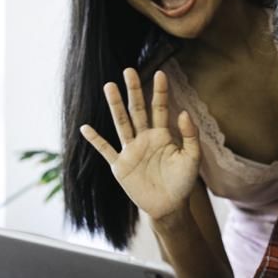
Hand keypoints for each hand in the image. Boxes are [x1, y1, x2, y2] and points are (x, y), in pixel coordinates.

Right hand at [79, 68, 200, 221]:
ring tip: (109, 86)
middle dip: (134, 90)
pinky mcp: (120, 165)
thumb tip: (183, 112)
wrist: (169, 207)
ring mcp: (130, 150)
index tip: (161, 73)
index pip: (160, 108)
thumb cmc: (182, 182)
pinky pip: (106, 150)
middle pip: (137, 110)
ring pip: (121, 123)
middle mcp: (144, 138)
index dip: (160, 91)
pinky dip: (96, 140)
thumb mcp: (191, 158)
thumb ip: (190, 136)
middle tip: (129, 70)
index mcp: (162, 134)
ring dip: (115, 106)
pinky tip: (85, 127)